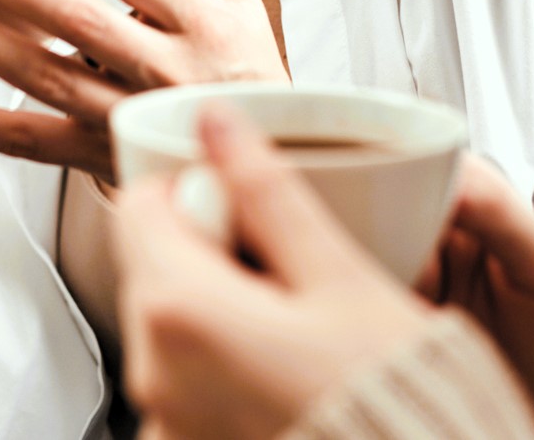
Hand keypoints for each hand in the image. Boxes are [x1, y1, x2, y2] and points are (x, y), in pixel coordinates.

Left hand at [112, 105, 441, 439]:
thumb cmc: (393, 396)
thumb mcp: (341, 276)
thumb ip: (269, 192)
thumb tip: (220, 124)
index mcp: (181, 312)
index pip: (141, 204)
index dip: (195, 186)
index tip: (248, 197)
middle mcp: (156, 373)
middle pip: (152, 265)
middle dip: (210, 245)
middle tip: (289, 257)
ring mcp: (168, 421)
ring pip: (172, 323)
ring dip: (219, 304)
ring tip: (300, 319)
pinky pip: (188, 379)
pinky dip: (224, 360)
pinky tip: (288, 366)